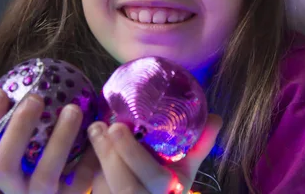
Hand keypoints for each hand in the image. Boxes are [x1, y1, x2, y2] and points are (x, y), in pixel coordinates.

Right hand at [0, 89, 98, 192]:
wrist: (69, 188)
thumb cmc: (42, 153)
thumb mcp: (22, 138)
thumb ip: (6, 120)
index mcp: (0, 167)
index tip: (1, 91)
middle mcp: (14, 188)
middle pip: (3, 165)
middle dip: (17, 130)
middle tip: (34, 98)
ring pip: (45, 175)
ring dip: (59, 139)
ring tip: (73, 109)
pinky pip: (80, 178)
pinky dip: (89, 154)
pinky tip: (97, 128)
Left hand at [88, 115, 222, 193]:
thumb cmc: (168, 185)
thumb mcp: (186, 170)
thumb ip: (200, 145)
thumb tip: (217, 118)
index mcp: (171, 189)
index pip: (153, 178)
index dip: (133, 155)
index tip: (116, 125)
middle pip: (125, 185)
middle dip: (110, 154)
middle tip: (100, 125)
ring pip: (105, 188)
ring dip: (96, 159)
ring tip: (93, 129)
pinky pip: (96, 189)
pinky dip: (89, 168)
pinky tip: (87, 145)